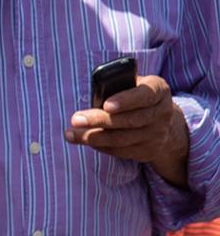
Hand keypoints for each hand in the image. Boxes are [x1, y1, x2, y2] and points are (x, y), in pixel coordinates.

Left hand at [66, 75, 189, 185]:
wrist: (163, 122)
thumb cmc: (138, 97)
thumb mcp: (134, 84)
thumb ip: (119, 85)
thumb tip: (95, 92)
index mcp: (159, 90)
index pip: (144, 96)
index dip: (125, 101)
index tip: (106, 105)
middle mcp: (162, 113)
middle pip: (129, 120)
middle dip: (99, 120)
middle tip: (75, 120)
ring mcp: (157, 134)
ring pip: (122, 138)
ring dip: (94, 137)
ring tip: (71, 134)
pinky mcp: (148, 151)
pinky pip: (121, 151)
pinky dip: (100, 146)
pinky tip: (86, 141)